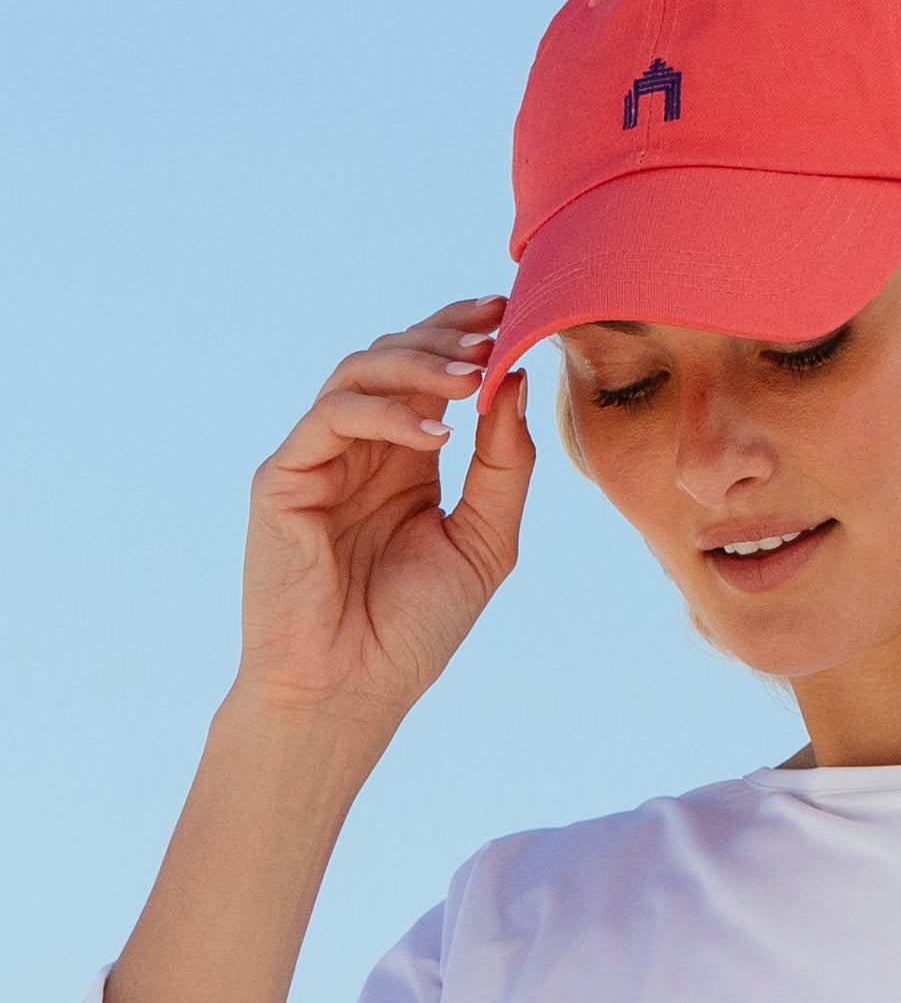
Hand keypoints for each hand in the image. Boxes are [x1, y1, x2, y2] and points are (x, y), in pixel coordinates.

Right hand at [231, 295, 533, 728]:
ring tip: (470, 377)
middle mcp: (358, 450)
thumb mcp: (484, 541)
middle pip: (391, 357)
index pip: (427, 374)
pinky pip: (330, 418)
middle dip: (444, 338)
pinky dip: (384, 415)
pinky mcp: (283, 478)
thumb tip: (515, 381)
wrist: (350, 692)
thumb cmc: (413, 630)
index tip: (508, 310)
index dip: (462, 334)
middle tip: (493, 331)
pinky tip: (437, 435)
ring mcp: (317, 459)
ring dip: (417, 365)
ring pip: (358, 373)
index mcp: (403, 461)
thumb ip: (504, 465)